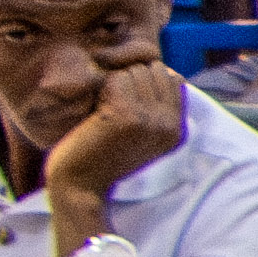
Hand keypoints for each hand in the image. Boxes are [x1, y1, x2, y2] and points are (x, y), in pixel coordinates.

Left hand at [39, 59, 189, 225]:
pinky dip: (103, 88)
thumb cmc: (102, 156)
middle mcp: (170, 125)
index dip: (145, 80)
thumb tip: (171, 71)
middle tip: (112, 106)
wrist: (80, 185)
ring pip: (135, 71)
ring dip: (115, 83)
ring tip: (104, 110)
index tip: (125, 101)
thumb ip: (159, 107)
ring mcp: (151, 120)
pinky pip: (118, 79)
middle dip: (131, 79)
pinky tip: (97, 112)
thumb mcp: (142, 135)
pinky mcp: (129, 115)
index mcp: (177, 130)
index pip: (172, 79)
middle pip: (154, 71)